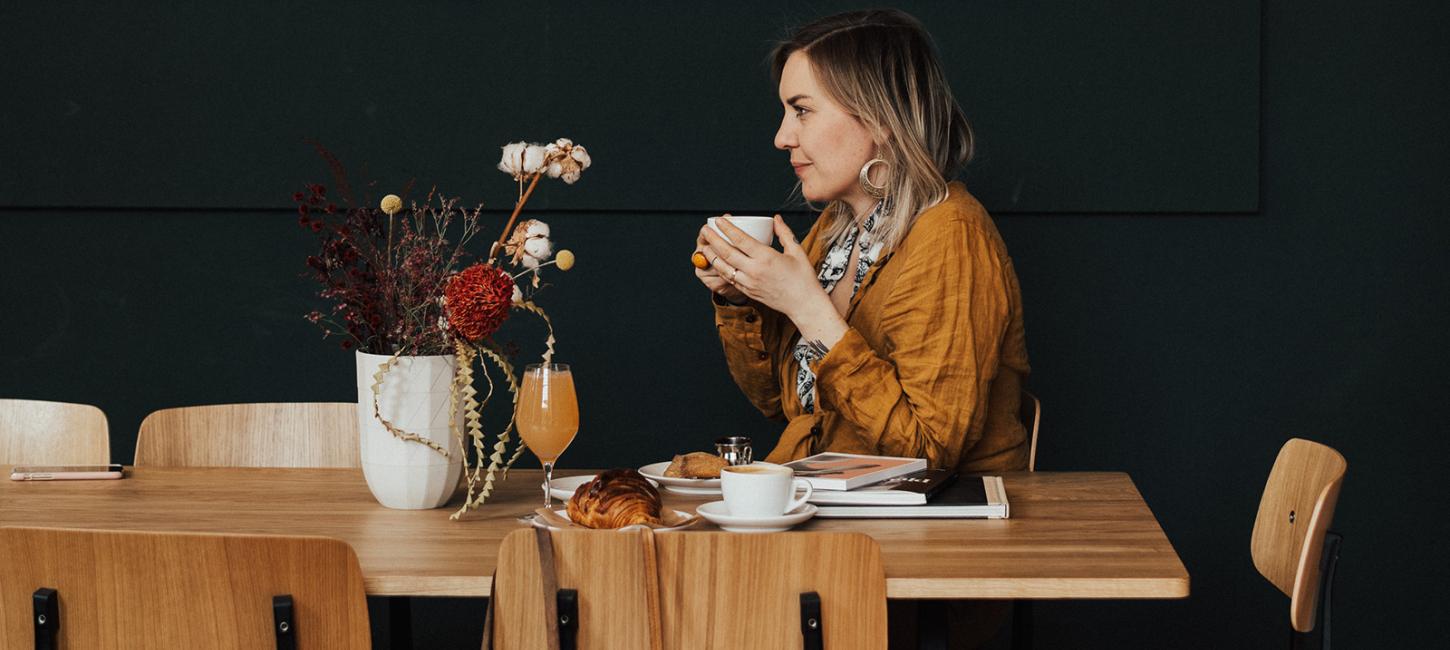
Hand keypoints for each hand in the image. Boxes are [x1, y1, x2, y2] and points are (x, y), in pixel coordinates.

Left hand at [700, 215, 832, 323]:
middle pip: (726, 252)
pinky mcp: (748, 291)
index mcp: (766, 258)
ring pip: (724, 267)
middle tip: (704, 230)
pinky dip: (721, 269)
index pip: (740, 240)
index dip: (727, 229)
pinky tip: (717, 262)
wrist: (803, 304)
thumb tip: (776, 218)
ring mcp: (749, 282)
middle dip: (713, 239)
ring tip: (705, 246)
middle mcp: (754, 270)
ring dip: (712, 256)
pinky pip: (730, 279)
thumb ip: (784, 233)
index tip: (719, 220)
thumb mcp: (796, 251)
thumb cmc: (803, 278)